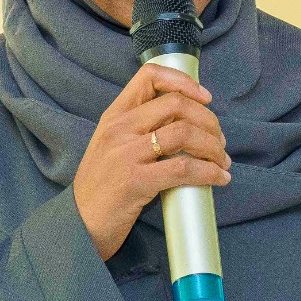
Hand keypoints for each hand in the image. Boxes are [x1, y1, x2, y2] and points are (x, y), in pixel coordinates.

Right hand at [73, 63, 231, 260]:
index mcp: (114, 116)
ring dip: (213, 146)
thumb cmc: (101, 187)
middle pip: (176, 104)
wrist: (79, 224)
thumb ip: (139, 129)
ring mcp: (126, 154)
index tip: (204, 98)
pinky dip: (209, 172)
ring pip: (184, 133)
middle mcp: (119, 129)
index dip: (183, 81)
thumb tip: (186, 125)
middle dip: (209, 120)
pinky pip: (183, 169)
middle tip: (219, 140)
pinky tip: (219, 178)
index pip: (149, 76)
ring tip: (222, 160)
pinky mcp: (135, 181)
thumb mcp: (112, 146)